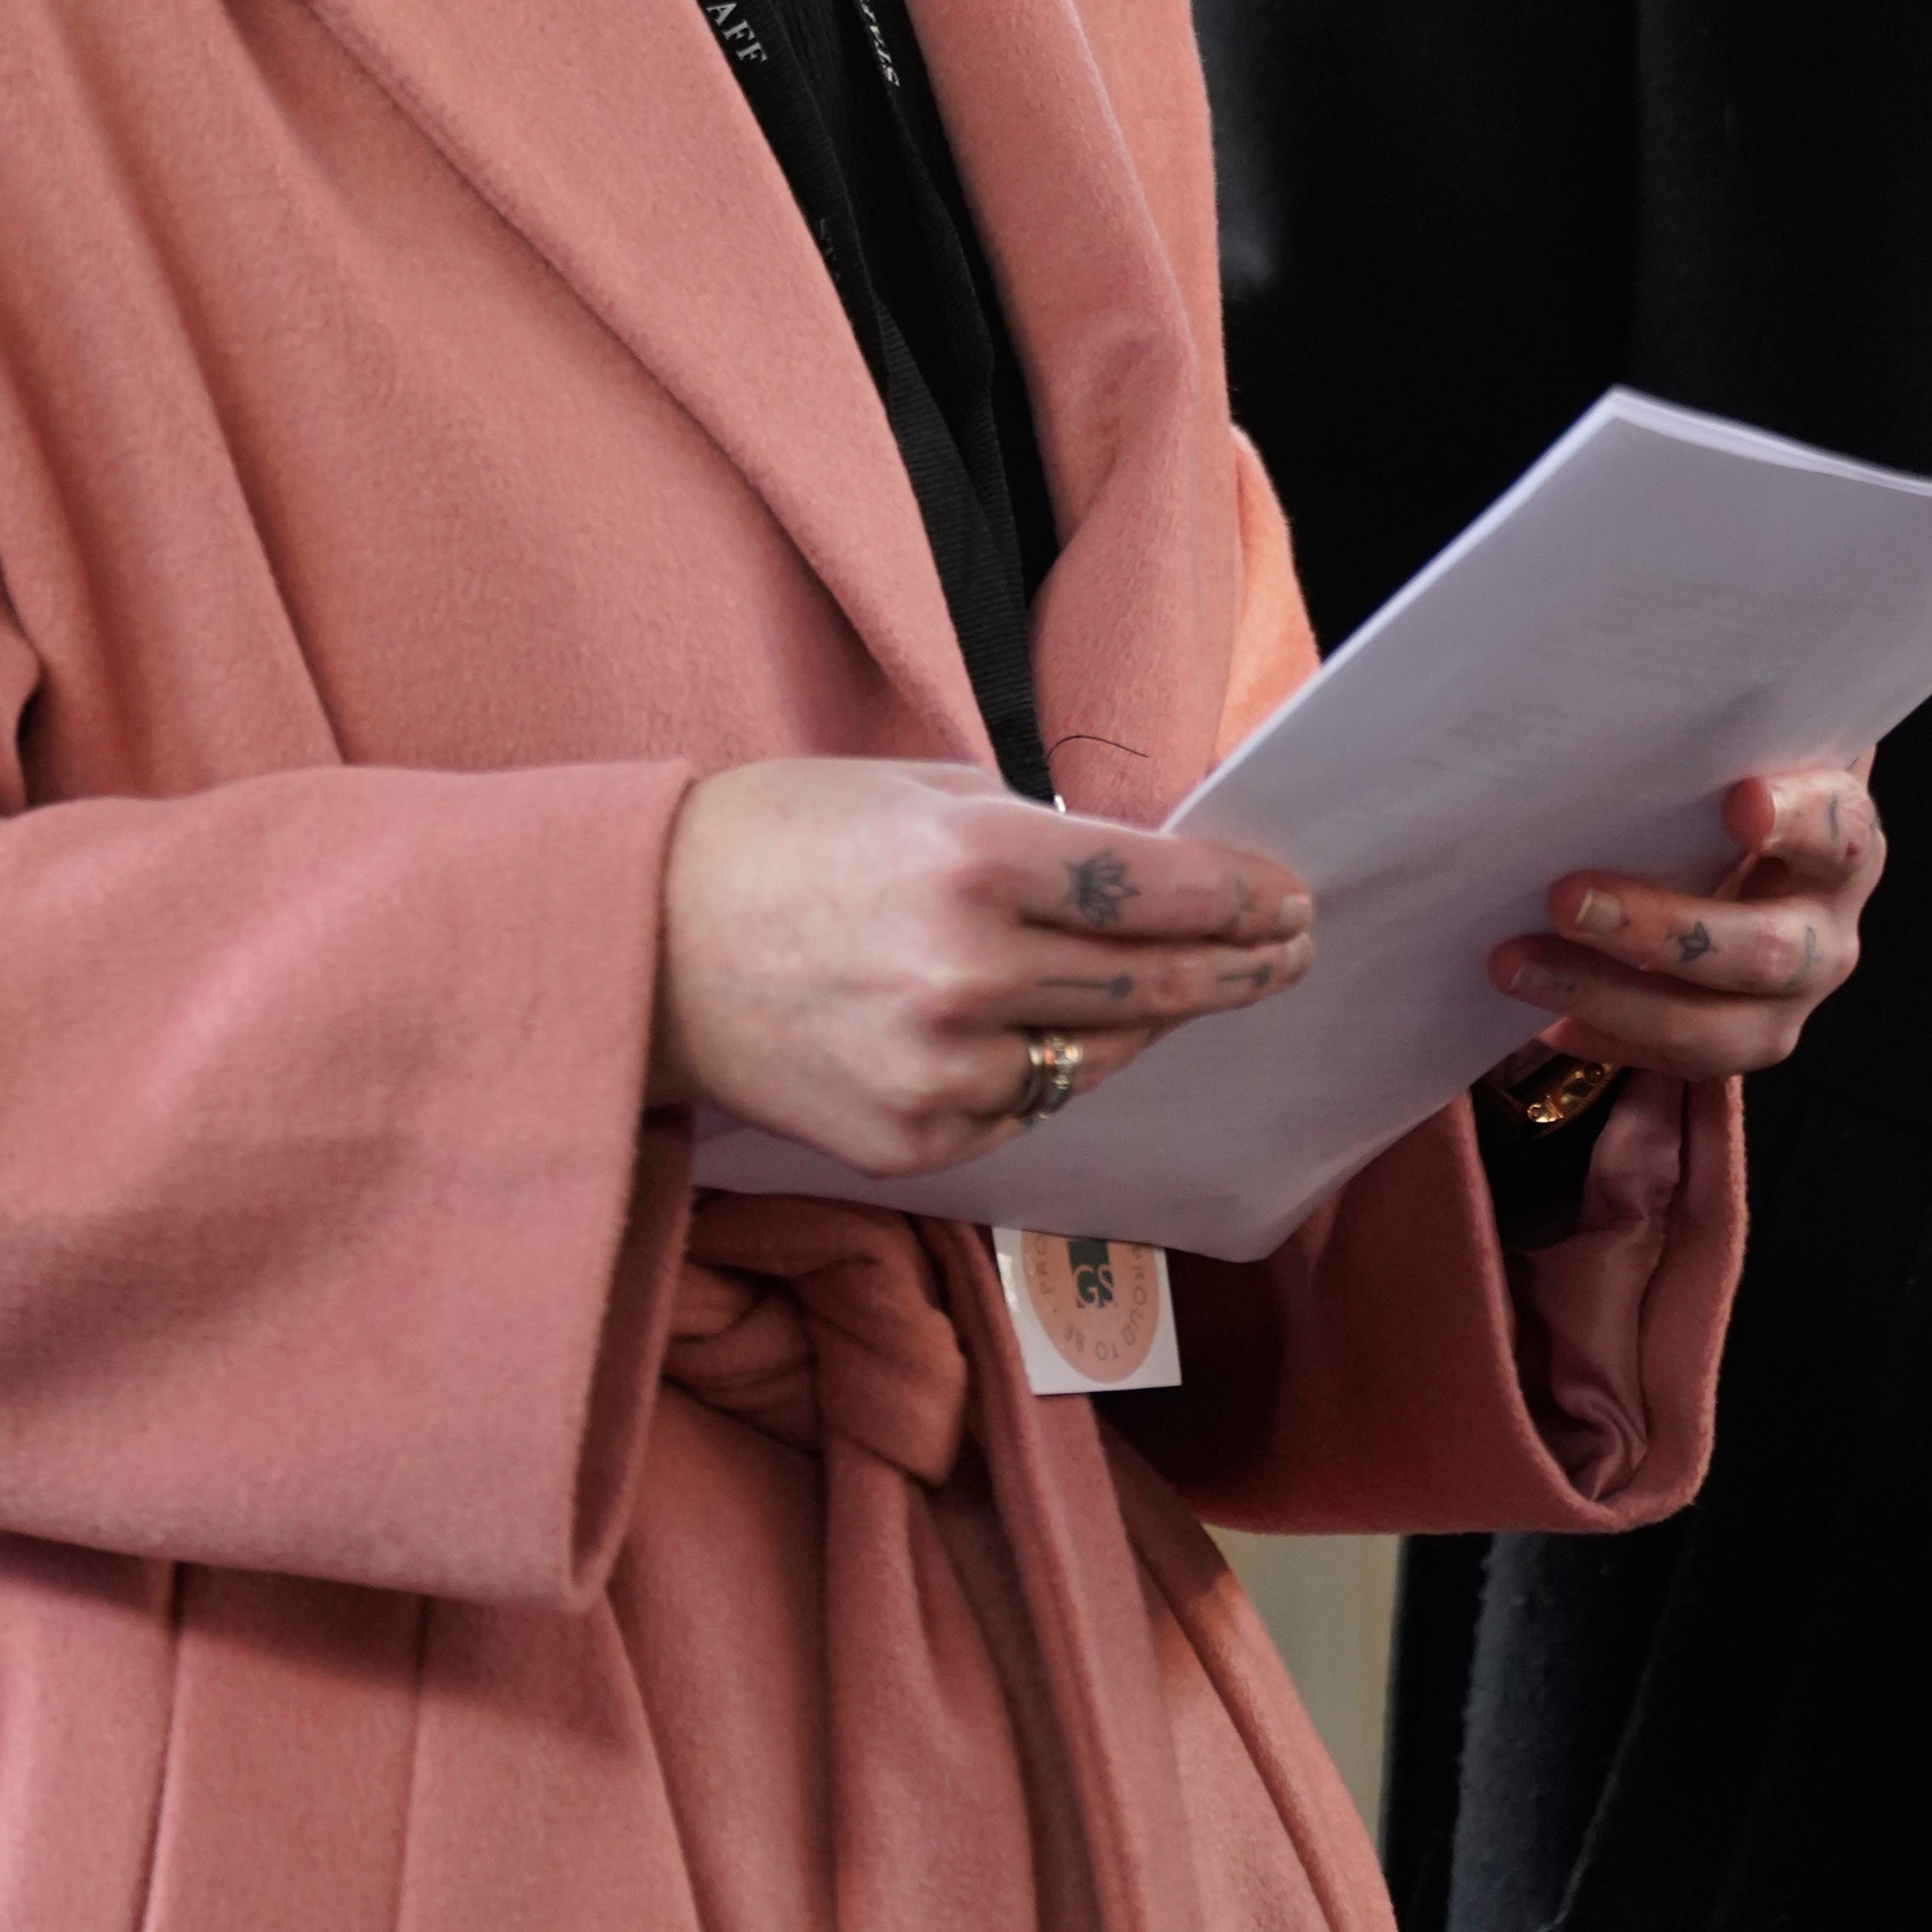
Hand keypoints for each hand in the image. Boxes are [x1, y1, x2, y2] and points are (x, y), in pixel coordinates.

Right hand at [652, 752, 1312, 1181]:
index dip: (1241, 896)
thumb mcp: (916, 791)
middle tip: (1288, 951)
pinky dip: (1045, 1071)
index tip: (1290, 898)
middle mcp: (966, 974)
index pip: (1158, 888)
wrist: (640, 941)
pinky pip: (1023, 1110)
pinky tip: (1038, 1033)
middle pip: (1155, 988)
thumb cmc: (777, 839)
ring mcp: (938, 1072)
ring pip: (1097, 1061)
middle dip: (1237, 967)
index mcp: (972, 861)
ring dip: (1142, 1025)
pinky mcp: (910, 1141)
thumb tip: (1143, 876)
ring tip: (1168, 990)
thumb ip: (1033, 835)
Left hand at [1487, 754, 1883, 1083]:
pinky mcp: (1740, 1046)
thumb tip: (1625, 667)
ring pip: (1715, 1027)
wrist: (1737, 871)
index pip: (1838, 827)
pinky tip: (1539, 1016)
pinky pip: (1673, 1063)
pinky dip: (1600, 1037)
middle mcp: (1828, 928)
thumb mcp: (1725, 761)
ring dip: (1606, 996)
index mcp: (1842, 840)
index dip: (1796, 818)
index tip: (1740, 801)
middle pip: (1766, 949)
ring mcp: (1789, 1002)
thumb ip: (1705, 734)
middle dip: (1658, 930)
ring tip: (1513, 963)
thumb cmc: (1713, 798)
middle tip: (1562, 897)